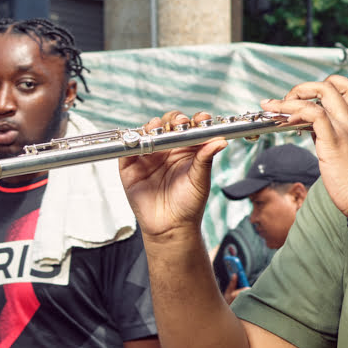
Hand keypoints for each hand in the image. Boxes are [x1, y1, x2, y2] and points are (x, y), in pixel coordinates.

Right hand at [118, 111, 228, 241]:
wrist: (171, 228)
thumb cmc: (189, 205)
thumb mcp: (200, 180)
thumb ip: (206, 158)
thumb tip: (220, 140)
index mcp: (186, 150)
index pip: (189, 127)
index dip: (195, 120)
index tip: (202, 119)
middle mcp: (167, 150)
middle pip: (167, 124)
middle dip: (173, 119)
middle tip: (180, 122)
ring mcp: (148, 157)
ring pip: (147, 132)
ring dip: (151, 126)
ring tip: (157, 129)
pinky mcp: (130, 167)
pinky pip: (127, 149)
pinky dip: (131, 142)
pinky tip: (139, 141)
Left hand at [259, 76, 347, 213]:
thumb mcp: (341, 149)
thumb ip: (327, 133)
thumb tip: (310, 126)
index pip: (345, 87)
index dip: (321, 86)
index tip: (302, 100)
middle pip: (330, 84)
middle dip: (301, 89)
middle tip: (285, 104)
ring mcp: (343, 128)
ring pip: (320, 93)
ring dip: (292, 98)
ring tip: (275, 108)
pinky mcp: (333, 140)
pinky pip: (314, 113)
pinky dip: (296, 112)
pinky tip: (286, 122)